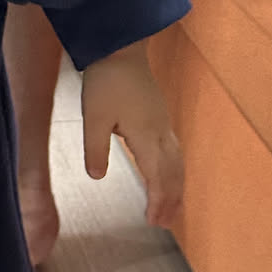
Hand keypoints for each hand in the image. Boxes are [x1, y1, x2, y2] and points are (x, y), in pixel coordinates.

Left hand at [80, 42, 183, 229]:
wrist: (120, 48)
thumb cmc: (106, 80)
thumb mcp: (93, 117)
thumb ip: (95, 148)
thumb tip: (97, 177)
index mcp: (146, 135)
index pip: (158, 176)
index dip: (158, 201)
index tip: (154, 221)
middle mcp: (160, 132)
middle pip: (173, 173)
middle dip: (171, 200)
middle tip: (165, 224)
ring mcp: (163, 123)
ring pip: (177, 162)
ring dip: (176, 187)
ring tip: (171, 208)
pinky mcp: (160, 116)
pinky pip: (174, 150)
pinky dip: (175, 170)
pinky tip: (168, 174)